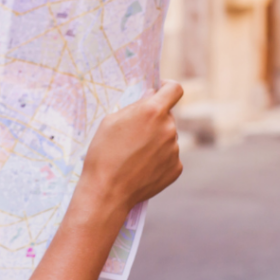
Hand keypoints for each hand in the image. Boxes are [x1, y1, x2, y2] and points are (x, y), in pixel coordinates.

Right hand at [77, 81, 183, 216]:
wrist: (107, 192)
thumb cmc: (103, 153)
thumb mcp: (111, 121)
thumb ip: (135, 106)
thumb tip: (150, 97)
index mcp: (153, 111)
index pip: (174, 89)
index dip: (167, 87)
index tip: (159, 91)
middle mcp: (168, 128)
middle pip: (167, 116)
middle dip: (153, 120)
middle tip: (133, 133)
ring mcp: (174, 150)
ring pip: (167, 137)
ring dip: (155, 141)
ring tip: (133, 155)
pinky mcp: (176, 168)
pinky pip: (169, 157)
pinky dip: (158, 159)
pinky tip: (140, 167)